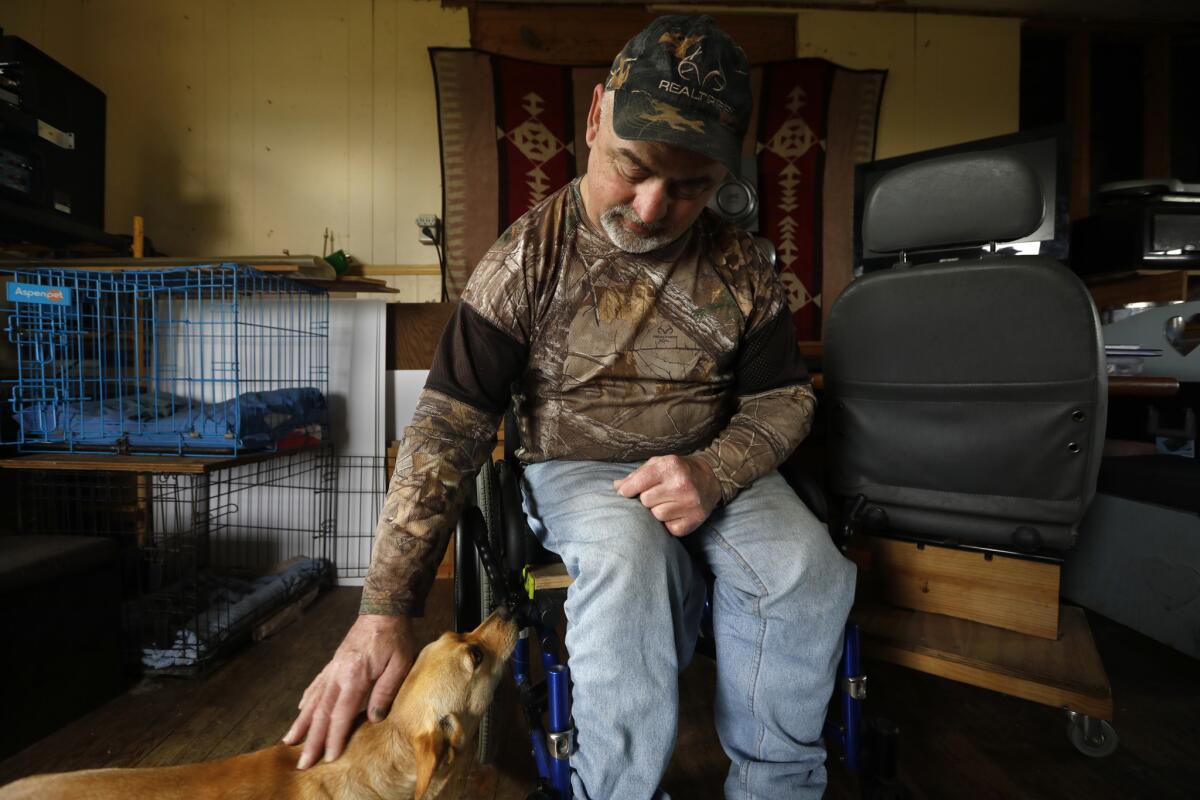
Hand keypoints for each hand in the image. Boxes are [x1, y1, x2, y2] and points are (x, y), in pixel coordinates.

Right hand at [282, 614, 416, 768]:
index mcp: (355, 675)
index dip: (334, 737)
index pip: (341, 713)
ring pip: (313, 700)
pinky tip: (300, 710)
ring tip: (289, 741)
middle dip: (311, 739)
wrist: (383, 609)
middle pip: (321, 712)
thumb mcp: (400, 663)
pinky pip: (316, 685)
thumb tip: (374, 718)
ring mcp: (333, 668)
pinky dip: (307, 699)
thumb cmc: (395, 636)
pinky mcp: (334, 663)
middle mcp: (338, 674)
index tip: (328, 757)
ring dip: (302, 723)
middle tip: (302, 761)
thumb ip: (386, 690)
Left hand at [613, 455, 721, 536]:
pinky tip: (677, 512)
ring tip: (668, 502)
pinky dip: (669, 523)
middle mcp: (681, 484)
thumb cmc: (678, 471)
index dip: (628, 490)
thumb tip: (617, 487)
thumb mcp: (658, 464)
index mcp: (669, 466)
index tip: (627, 492)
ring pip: (656, 516)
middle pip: (645, 501)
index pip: (637, 484)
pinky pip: (669, 528)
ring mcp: (690, 503)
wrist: (711, 479)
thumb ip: (636, 475)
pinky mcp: (695, 520)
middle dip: (647, 499)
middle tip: (658, 494)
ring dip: (658, 511)